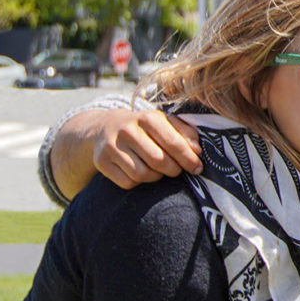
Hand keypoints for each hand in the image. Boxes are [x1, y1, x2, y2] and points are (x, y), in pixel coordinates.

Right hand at [53, 106, 201, 198]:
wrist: (105, 127)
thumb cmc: (144, 127)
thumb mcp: (165, 122)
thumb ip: (185, 133)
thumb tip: (197, 151)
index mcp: (147, 118)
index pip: (174, 143)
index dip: (189, 159)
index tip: (197, 168)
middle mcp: (127, 130)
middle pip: (159, 161)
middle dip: (174, 170)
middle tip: (177, 170)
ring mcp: (112, 146)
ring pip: (142, 174)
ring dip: (156, 177)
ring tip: (159, 170)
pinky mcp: (101, 162)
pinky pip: (127, 182)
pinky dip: (138, 182)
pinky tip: (141, 172)